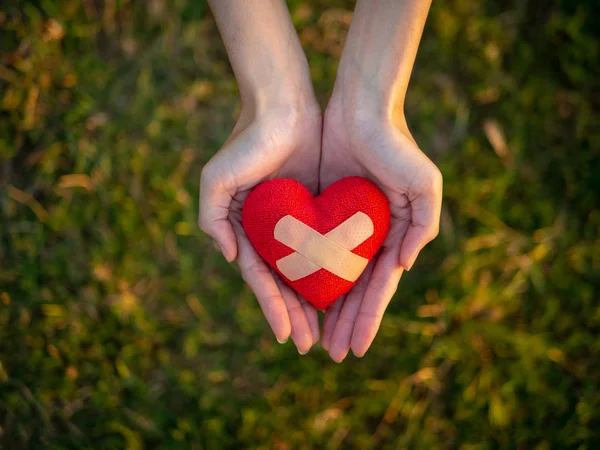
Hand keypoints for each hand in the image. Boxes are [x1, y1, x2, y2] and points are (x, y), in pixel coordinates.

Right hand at [202, 0, 322, 352]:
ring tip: (328, 332)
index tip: (286, 336)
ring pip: (309, 271)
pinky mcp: (320, 208)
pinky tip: (346, 291)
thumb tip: (231, 258)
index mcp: (247, 229)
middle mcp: (271, 230)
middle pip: (285, 282)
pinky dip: (334, 270)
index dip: (272, 308)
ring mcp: (296, 221)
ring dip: (315, 301)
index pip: (261, 278)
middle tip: (311, 346)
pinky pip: (329, 246)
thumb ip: (212, 219)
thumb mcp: (216, 179)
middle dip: (295, 314)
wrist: (283, 103)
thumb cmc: (247, 139)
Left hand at [319, 97, 442, 361]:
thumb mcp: (423, 184)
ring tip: (314, 339)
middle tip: (333, 355)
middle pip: (354, 290)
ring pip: (330, 277)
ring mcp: (342, 226)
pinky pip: (308, 250)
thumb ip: (422, 226)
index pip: (378, 288)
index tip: (356, 349)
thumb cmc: (395, 143)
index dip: (368, 319)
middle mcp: (367, 236)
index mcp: (392, 235)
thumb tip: (403, 266)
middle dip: (345, 323)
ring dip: (325, 309)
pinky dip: (305, 276)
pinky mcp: (318, 211)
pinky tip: (297, 298)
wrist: (359, 107)